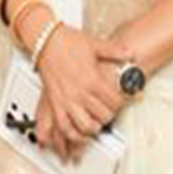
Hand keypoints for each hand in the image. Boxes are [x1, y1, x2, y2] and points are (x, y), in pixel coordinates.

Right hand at [33, 26, 127, 161]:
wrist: (43, 39)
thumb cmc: (66, 41)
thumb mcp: (94, 43)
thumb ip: (114, 50)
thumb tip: (129, 52)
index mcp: (92, 79)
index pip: (114, 101)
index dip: (121, 101)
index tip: (118, 98)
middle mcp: (80, 92)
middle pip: (103, 116)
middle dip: (109, 114)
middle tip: (109, 109)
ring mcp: (66, 99)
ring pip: (85, 126)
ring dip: (94, 127)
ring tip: (96, 122)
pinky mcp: (55, 102)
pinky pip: (64, 126)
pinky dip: (73, 134)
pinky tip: (79, 133)